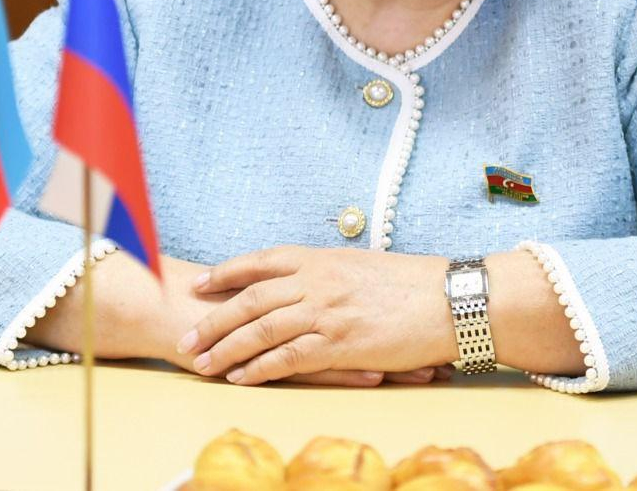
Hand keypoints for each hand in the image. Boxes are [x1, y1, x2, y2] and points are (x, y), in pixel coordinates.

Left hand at [177, 245, 455, 384]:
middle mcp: (316, 281)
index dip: (227, 273)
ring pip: (260, 330)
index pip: (261, 261)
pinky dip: (258, 369)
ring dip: (226, 349)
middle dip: (213, 319)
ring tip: (202, 363)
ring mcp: (325, 312)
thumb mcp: (365, 266)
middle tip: (187, 336)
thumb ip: (332, 273)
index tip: (202, 282)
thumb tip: (313, 280)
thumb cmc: (415, 284)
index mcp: (322, 258)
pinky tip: (240, 378)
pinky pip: (286, 358)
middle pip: (250, 300)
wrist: (450, 300)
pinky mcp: (338, 344)